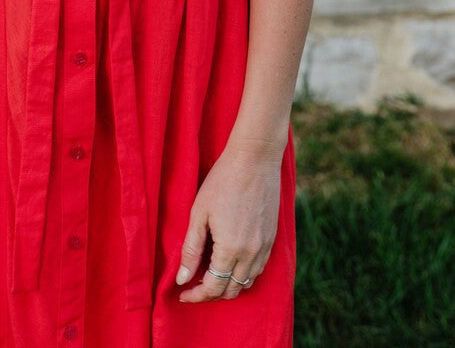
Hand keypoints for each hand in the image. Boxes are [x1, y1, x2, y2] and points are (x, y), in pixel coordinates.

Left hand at [174, 139, 283, 301]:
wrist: (255, 159)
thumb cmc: (222, 181)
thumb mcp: (199, 213)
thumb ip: (191, 249)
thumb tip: (182, 279)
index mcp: (230, 249)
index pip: (213, 288)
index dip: (196, 296)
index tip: (183, 294)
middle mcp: (251, 254)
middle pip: (231, 290)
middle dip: (211, 294)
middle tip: (194, 286)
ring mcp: (264, 247)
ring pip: (246, 283)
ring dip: (228, 285)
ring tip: (210, 276)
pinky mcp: (271, 239)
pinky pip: (258, 269)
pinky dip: (243, 275)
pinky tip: (230, 263)